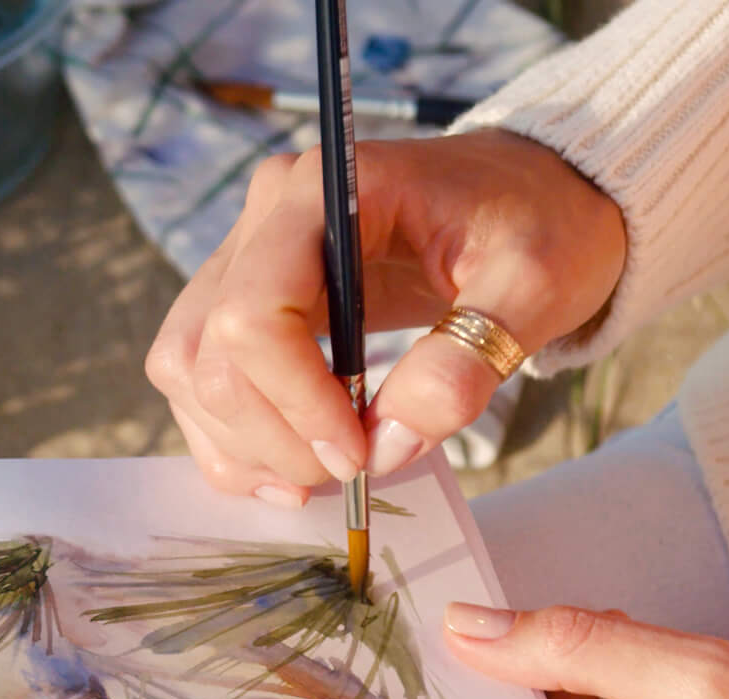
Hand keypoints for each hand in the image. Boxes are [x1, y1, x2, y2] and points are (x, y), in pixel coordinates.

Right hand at [145, 131, 624, 504]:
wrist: (534, 201)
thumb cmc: (539, 225)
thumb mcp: (534, 286)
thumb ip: (465, 361)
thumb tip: (386, 446)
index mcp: (326, 192)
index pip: (253, 311)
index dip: (296, 401)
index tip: (359, 452)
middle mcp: (266, 216)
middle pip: (208, 351)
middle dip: (272, 435)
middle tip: (354, 470)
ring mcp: (249, 257)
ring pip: (188, 370)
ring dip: (243, 444)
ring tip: (322, 475)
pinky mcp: (250, 301)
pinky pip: (202, 380)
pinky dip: (235, 439)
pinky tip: (293, 467)